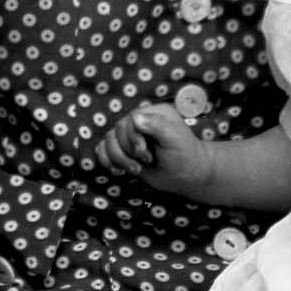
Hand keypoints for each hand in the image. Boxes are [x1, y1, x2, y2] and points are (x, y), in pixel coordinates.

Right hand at [96, 102, 214, 197]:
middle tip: (146, 161)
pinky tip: (119, 171)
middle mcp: (140, 122)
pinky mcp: (125, 150)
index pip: (130, 120)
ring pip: (108, 141)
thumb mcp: (174, 139)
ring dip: (118, 159)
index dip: (132, 138)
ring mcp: (131, 136)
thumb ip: (157, 126)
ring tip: (135, 170)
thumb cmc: (184, 156)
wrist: (186, 176)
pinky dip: (107, 161)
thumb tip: (135, 118)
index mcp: (153, 113)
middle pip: (116, 132)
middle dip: (128, 152)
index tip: (144, 153)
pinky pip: (103, 151)